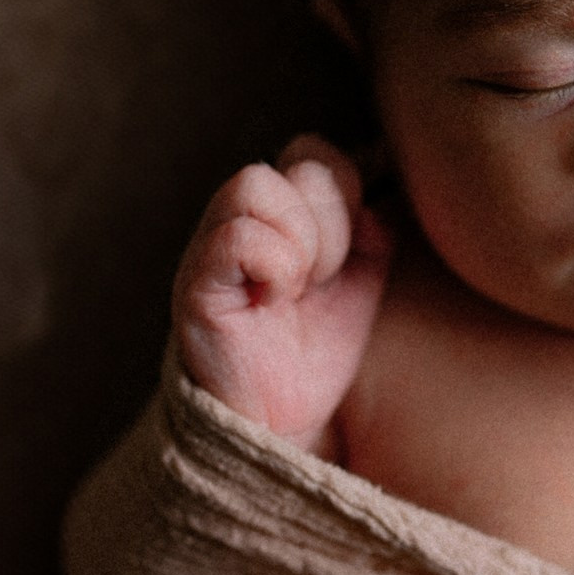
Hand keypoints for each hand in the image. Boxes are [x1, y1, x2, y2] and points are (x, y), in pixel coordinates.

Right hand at [174, 134, 391, 450]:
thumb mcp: (359, 284)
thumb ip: (372, 233)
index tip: (344, 258)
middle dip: (331, 226)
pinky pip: (239, 236)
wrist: (280, 422)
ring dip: (299, 244)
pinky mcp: (196, 282)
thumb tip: (377, 197)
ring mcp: (211, 246)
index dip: (346, 196)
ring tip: (293, 292)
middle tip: (318, 280)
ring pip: (258, 184)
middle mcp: (240, 218)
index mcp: (278, 212)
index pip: (313, 152)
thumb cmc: (312, 353)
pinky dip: (274, 266)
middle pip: (298, 162)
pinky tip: (272, 302)